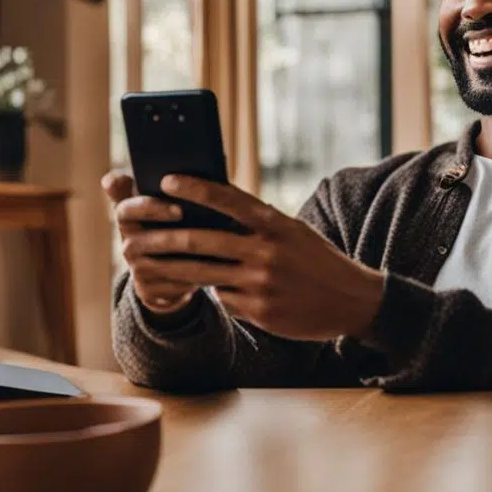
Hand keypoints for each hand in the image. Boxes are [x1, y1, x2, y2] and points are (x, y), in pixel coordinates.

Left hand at [116, 174, 384, 340]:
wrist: (353, 300)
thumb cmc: (317, 259)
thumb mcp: (293, 232)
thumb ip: (257, 223)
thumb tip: (214, 212)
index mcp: (275, 224)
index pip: (228, 199)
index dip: (195, 188)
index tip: (167, 180)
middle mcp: (267, 251)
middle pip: (203, 240)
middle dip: (166, 238)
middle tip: (138, 236)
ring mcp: (262, 283)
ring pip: (204, 274)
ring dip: (174, 269)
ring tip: (150, 265)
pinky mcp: (260, 311)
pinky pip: (224, 299)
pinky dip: (217, 292)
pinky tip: (218, 289)